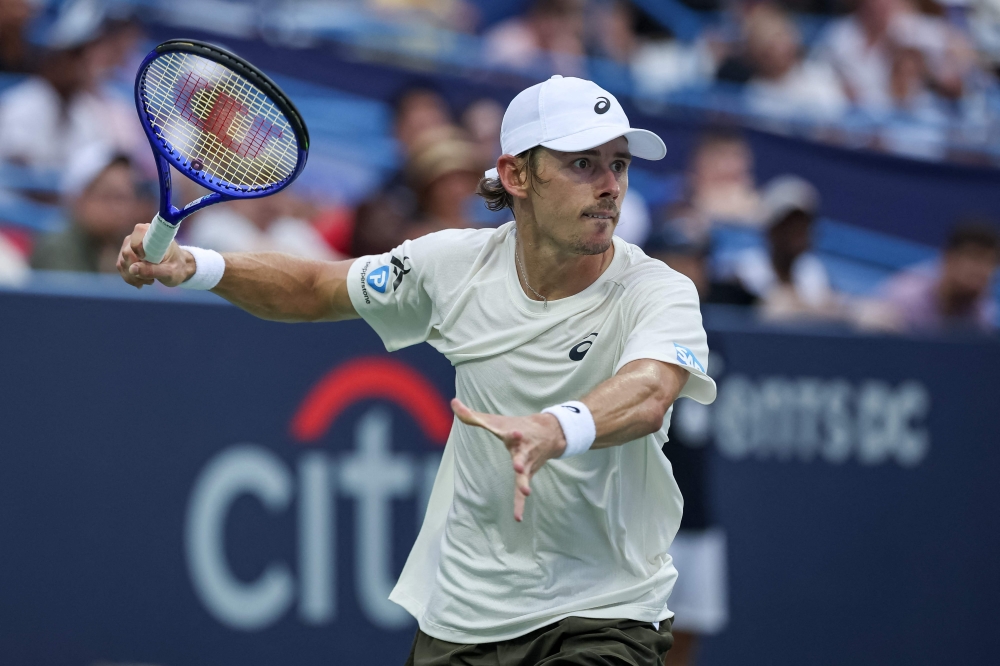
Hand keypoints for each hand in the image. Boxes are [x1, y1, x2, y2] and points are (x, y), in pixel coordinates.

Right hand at [116, 223, 195, 288]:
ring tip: (149, 280)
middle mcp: (139, 235)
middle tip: (152, 279)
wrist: (178, 268)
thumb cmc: (177, 267)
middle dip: (137, 270)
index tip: (146, 259)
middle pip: (127, 253)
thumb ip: (153, 270)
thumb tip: (132, 269)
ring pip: (122, 262)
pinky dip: (130, 277)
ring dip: (133, 276)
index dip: (138, 246)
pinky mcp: (126, 254)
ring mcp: (130, 244)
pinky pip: (121, 266)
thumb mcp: (170, 272)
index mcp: (154, 233)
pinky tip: (142, 281)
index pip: (139, 231)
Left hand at [451, 398, 566, 521]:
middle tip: (519, 465)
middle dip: (521, 460)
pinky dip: (519, 504)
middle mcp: (523, 450)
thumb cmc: (516, 426)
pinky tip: (517, 518)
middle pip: (522, 455)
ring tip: (527, 492)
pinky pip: (521, 491)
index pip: (513, 433)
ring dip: (524, 482)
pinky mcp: (527, 474)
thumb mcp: (495, 420)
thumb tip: (452, 402)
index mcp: (515, 435)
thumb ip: (472, 416)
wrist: (549, 432)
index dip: (513, 433)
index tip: (516, 432)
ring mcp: (527, 463)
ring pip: (525, 474)